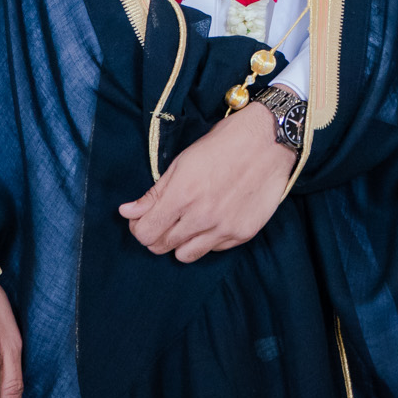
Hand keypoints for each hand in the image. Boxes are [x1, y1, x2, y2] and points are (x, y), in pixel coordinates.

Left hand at [118, 102, 293, 261]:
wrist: (269, 141)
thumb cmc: (224, 144)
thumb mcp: (183, 162)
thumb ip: (155, 193)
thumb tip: (127, 212)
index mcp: (182, 195)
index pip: (145, 233)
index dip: (139, 228)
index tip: (143, 219)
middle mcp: (201, 216)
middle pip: (162, 247)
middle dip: (157, 235)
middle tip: (165, 219)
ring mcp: (223, 228)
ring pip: (185, 255)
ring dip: (180, 242)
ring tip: (188, 223)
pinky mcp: (242, 233)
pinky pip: (213, 250)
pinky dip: (207, 240)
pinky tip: (213, 220)